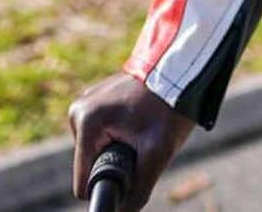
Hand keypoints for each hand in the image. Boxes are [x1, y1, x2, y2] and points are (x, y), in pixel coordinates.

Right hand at [69, 71, 194, 208]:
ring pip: (97, 149)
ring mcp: (87, 101)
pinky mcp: (97, 97)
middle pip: (91, 164)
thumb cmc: (170, 108)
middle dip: (117, 161)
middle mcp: (79, 109)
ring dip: (119, 146)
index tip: (133, 165)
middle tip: (143, 141)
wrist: (183, 69)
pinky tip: (139, 118)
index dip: (110, 184)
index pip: (83, 181)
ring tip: (144, 127)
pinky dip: (119, 132)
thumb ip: (137, 191)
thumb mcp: (157, 154)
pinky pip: (102, 132)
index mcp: (86, 122)